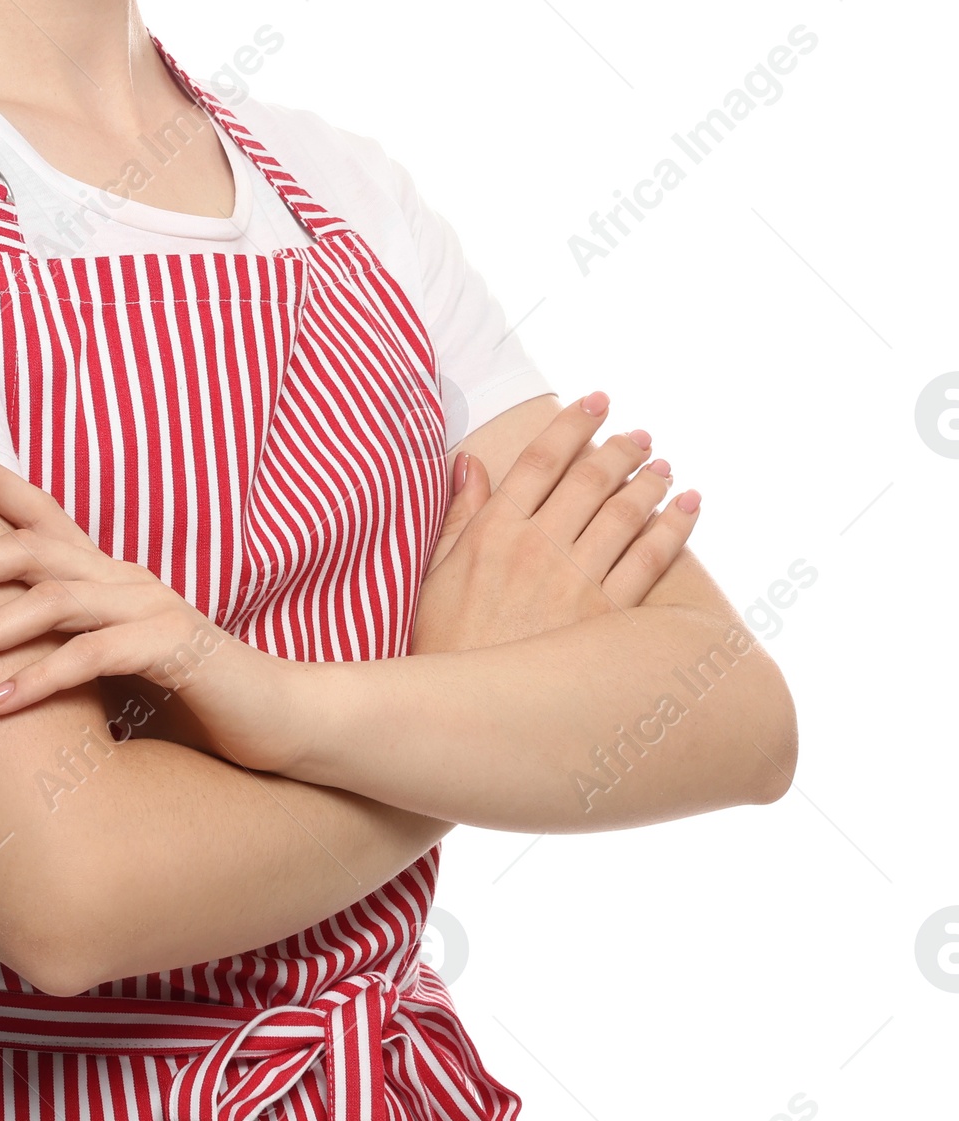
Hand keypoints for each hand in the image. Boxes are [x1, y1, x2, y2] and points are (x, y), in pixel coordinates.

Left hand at [0, 433, 297, 769]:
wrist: (281, 719)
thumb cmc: (189, 698)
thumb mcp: (112, 665)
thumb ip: (63, 649)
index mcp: (107, 574)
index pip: (39, 512)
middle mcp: (124, 577)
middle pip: (26, 550)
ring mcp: (150, 607)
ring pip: (50, 603)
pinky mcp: (173, 648)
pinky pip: (92, 656)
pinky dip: (38, 679)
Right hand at [414, 392, 700, 653]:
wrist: (468, 718)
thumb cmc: (444, 647)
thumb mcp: (432, 574)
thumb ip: (457, 515)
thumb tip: (469, 462)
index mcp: (493, 530)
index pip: (541, 458)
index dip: (573, 423)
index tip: (596, 401)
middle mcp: (537, 547)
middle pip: (589, 479)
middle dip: (620, 449)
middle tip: (640, 434)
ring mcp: (574, 582)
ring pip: (624, 515)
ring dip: (650, 482)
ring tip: (663, 466)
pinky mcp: (605, 620)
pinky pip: (649, 563)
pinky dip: (674, 529)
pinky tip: (687, 508)